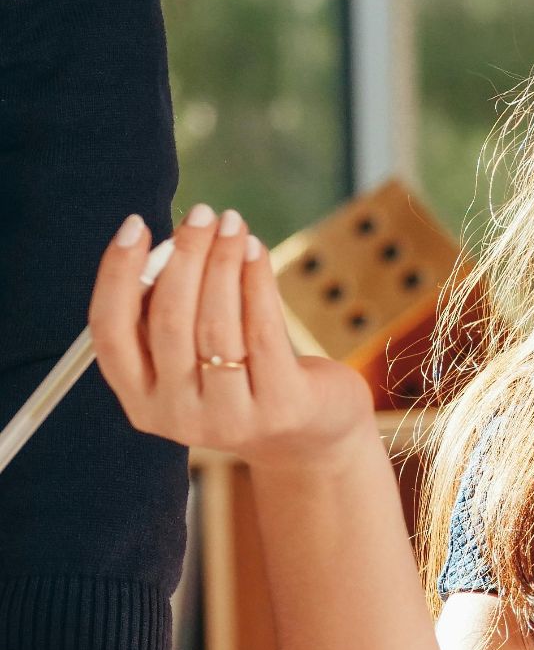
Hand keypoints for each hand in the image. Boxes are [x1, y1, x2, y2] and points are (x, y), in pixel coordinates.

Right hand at [89, 203, 375, 472]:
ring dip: (222, 263)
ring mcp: (228, 416)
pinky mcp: (279, 405)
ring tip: (232, 223)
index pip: (108, 332)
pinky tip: (255, 250)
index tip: (134, 226)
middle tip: (201, 214)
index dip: (116, 275)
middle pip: (167, 322)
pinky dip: (256, 282)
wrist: (307, 435)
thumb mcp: (194, 354)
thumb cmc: (243, 376)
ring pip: (215, 325)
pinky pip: (262, 331)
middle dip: (183, 257)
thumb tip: (170, 242)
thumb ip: (170, 311)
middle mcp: (176, 415)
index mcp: (140, 399)